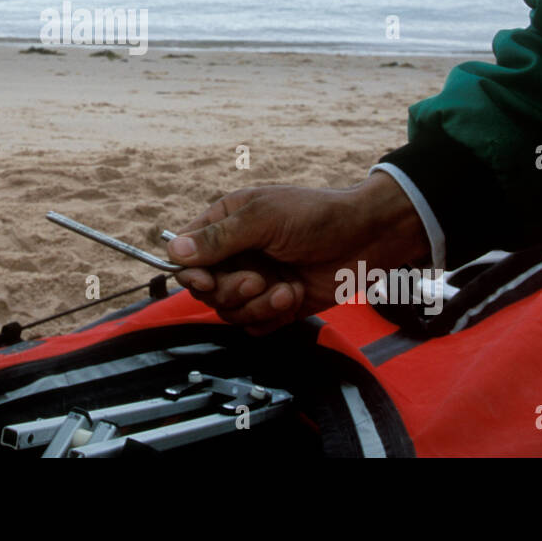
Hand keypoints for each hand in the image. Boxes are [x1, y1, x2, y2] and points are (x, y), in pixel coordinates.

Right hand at [166, 173, 430, 335]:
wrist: (367, 238)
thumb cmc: (316, 216)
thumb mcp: (264, 218)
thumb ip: (219, 237)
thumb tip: (174, 251)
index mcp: (225, 223)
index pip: (186, 255)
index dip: (192, 273)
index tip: (208, 280)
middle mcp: (235, 254)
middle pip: (205, 290)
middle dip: (232, 290)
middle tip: (258, 280)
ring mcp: (255, 280)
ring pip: (229, 311)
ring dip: (257, 305)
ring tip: (286, 289)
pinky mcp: (275, 304)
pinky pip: (254, 325)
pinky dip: (272, 316)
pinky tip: (294, 295)